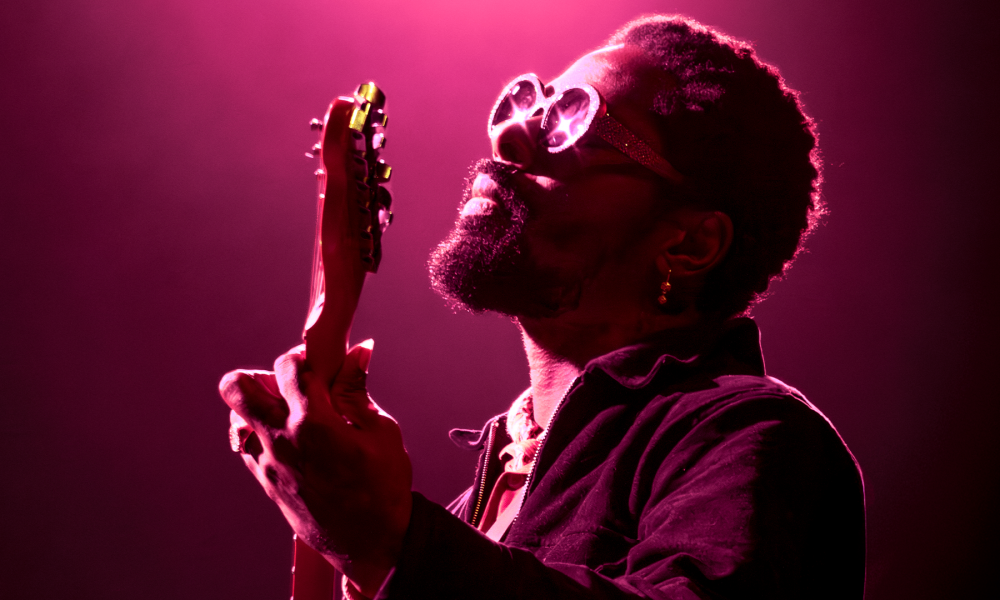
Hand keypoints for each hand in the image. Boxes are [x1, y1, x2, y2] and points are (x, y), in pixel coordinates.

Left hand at [219, 341, 411, 595]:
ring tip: (292, 412)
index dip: (304, 356)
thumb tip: (357, 353)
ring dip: (259, 406)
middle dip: (261, 375)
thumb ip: (358, 390)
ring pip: (236, 417)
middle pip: (237, 387)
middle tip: (291, 384)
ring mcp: (268, 463)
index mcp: (313, 423)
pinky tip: (292, 437)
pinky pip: (247, 445)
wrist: (371, 543)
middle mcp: (281, 440)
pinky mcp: (265, 481)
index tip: (318, 362)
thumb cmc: (382, 490)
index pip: (288, 365)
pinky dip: (262, 433)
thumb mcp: (382, 432)